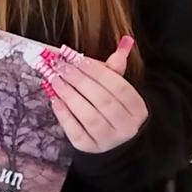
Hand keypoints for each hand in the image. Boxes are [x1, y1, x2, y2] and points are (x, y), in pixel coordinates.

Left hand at [41, 37, 146, 153]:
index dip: (96, 70)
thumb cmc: (114, 111)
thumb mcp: (119, 92)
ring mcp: (109, 141)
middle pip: (103, 100)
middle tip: (59, 65)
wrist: (114, 145)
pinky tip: (55, 100)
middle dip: (79, 80)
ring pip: (89, 116)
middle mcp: (126, 127)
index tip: (75, 57)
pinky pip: (76, 132)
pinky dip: (64, 115)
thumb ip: (116, 69)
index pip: (118, 86)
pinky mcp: (90, 149)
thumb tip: (124, 42)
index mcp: (137, 109)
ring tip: (53, 79)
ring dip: (69, 95)